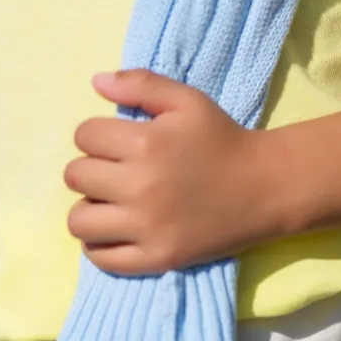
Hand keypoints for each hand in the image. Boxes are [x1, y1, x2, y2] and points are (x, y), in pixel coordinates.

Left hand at [64, 69, 282, 276]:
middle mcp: (140, 186)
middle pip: (75, 176)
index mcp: (145, 143)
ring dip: (88, 209)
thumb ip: (140, 84)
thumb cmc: (223, 139)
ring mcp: (147, 227)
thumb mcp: (187, 100)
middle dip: (90, 169)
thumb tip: (96, 82)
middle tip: (115, 172)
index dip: (96, 135)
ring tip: (109, 203)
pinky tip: (114, 231)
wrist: (265, 187)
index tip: (117, 143)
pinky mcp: (156, 257)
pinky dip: (98, 245)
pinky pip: (101, 258)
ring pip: (78, 221)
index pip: (84, 136)